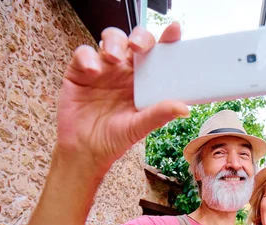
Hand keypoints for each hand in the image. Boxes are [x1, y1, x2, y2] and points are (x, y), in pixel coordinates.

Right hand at [56, 23, 188, 174]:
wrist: (85, 151)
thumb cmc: (115, 138)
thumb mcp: (139, 127)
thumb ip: (159, 114)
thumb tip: (185, 108)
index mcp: (144, 80)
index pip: (157, 54)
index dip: (167, 39)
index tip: (174, 31)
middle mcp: (124, 70)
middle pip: (134, 40)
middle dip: (139, 37)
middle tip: (138, 47)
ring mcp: (102, 68)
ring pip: (111, 39)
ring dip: (115, 43)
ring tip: (114, 59)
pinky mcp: (80, 71)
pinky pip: (83, 53)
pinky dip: (88, 57)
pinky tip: (93, 71)